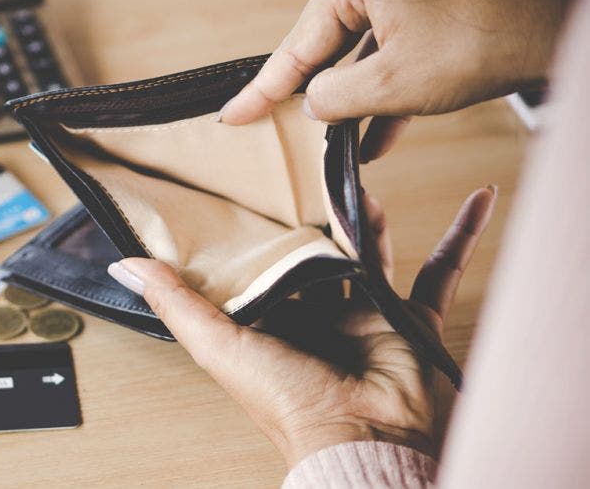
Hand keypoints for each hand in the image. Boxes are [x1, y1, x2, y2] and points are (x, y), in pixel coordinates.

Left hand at [107, 187, 495, 465]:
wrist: (363, 438)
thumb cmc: (288, 401)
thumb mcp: (219, 345)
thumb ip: (176, 302)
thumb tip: (125, 263)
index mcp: (269, 319)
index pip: (260, 262)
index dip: (255, 226)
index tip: (247, 183)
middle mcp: (315, 315)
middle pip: (315, 251)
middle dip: (312, 213)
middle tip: (306, 164)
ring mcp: (365, 314)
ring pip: (369, 250)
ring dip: (368, 213)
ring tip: (359, 169)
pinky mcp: (408, 318)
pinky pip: (440, 270)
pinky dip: (461, 236)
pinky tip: (477, 199)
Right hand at [220, 0, 564, 159]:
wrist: (556, 28)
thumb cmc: (484, 38)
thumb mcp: (393, 81)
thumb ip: (337, 96)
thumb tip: (313, 103)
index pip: (295, 45)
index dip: (262, 89)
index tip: (233, 116)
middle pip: (324, 47)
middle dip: (309, 95)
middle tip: (269, 127)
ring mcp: (401, 0)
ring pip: (359, 57)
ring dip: (351, 104)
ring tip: (334, 145)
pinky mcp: (427, 16)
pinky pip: (390, 57)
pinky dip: (383, 95)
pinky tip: (376, 138)